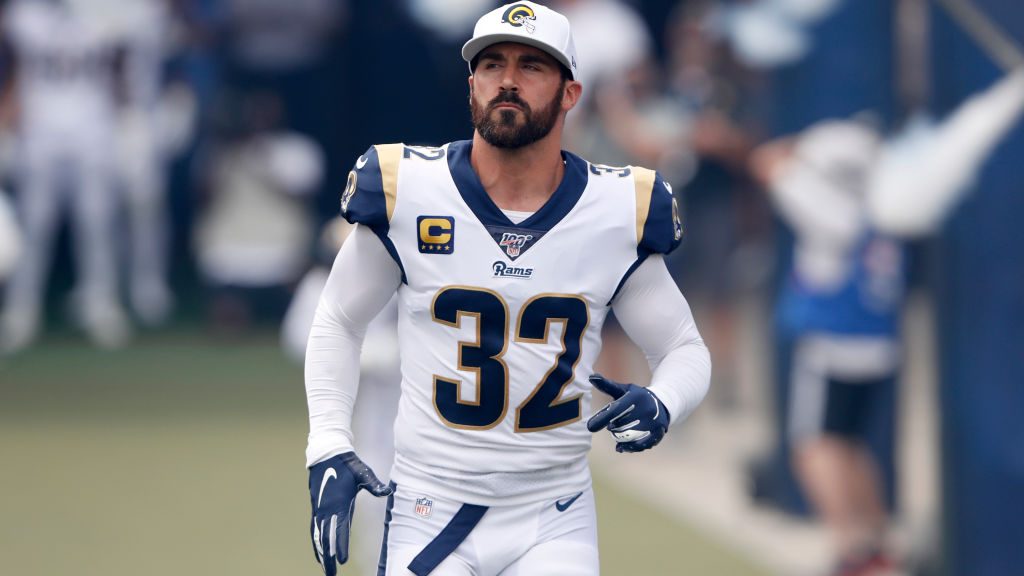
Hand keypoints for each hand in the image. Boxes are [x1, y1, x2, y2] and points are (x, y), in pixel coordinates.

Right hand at [308, 452, 391, 574]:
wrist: (327, 454)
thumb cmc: (348, 465)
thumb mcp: (362, 473)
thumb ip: (373, 484)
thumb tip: (387, 491)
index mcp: (339, 503)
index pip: (340, 528)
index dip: (341, 545)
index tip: (342, 560)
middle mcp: (327, 509)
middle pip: (326, 538)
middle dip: (329, 557)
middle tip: (332, 575)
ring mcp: (319, 509)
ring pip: (318, 536)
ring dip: (321, 553)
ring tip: (326, 569)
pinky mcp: (316, 508)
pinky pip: (314, 530)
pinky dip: (316, 543)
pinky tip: (319, 554)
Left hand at [586, 374, 670, 452]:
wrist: (662, 403)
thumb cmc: (637, 396)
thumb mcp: (624, 389)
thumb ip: (608, 386)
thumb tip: (591, 377)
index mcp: (635, 398)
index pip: (616, 410)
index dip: (602, 419)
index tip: (590, 427)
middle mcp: (646, 410)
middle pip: (621, 426)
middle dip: (612, 428)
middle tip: (610, 426)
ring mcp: (653, 422)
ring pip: (630, 437)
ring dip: (620, 438)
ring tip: (616, 436)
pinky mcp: (658, 433)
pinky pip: (642, 445)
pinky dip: (630, 448)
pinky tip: (621, 448)